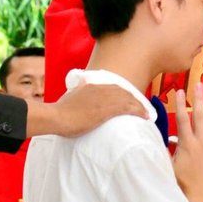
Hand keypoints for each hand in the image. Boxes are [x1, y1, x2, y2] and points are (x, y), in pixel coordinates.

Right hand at [28, 84, 144, 137]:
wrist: (56, 117)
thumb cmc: (61, 111)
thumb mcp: (72, 95)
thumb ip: (80, 91)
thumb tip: (82, 84)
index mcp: (93, 86)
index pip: (114, 88)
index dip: (124, 95)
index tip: (130, 101)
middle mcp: (101, 89)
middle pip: (123, 92)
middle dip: (134, 100)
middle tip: (141, 109)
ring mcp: (105, 98)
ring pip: (128, 99)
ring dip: (139, 106)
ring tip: (146, 114)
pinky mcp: (107, 109)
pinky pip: (128, 108)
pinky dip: (139, 111)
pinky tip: (144, 116)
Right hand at [170, 82, 202, 201]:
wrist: (200, 197)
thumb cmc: (182, 184)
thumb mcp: (169, 165)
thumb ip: (168, 150)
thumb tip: (163, 138)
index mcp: (186, 144)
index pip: (182, 119)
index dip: (180, 104)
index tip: (179, 91)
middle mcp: (201, 142)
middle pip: (199, 116)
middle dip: (198, 99)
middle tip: (199, 85)